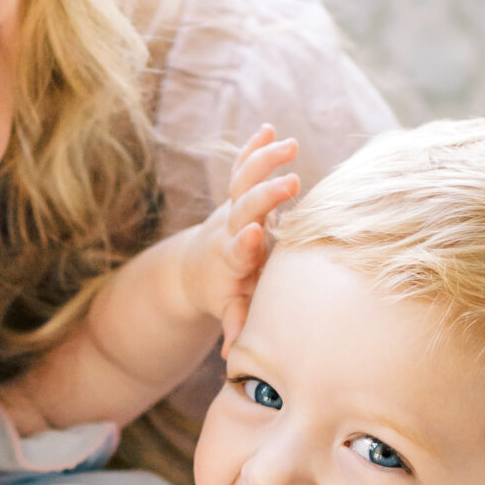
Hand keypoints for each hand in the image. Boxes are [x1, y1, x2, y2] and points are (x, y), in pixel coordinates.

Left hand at [178, 126, 300, 349]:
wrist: (195, 267)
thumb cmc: (222, 290)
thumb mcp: (229, 308)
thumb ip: (234, 324)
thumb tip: (234, 356)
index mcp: (232, 259)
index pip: (237, 249)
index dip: (244, 242)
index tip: (253, 233)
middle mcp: (230, 228)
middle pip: (245, 208)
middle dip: (264, 195)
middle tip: (290, 182)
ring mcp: (231, 207)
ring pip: (244, 180)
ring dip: (263, 161)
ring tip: (288, 143)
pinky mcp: (235, 193)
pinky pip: (243, 167)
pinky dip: (253, 148)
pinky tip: (268, 128)